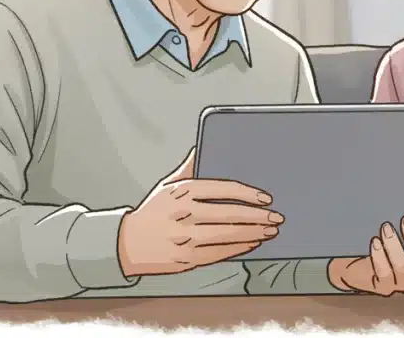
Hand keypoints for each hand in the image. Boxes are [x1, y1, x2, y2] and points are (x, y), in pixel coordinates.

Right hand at [117, 148, 282, 277]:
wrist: (127, 243)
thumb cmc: (152, 212)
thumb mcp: (168, 184)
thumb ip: (189, 166)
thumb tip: (203, 145)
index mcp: (183, 191)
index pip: (224, 189)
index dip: (248, 193)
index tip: (265, 197)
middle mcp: (185, 213)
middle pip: (231, 214)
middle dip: (258, 216)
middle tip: (276, 216)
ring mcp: (186, 237)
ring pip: (229, 235)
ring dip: (254, 233)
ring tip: (269, 230)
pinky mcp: (187, 258)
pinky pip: (220, 253)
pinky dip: (240, 248)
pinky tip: (252, 243)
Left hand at [327, 216, 403, 295]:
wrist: (353, 265)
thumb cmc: (378, 244)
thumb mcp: (394, 233)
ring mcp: (401, 283)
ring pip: (403, 268)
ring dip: (395, 246)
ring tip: (386, 228)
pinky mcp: (383, 288)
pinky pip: (384, 274)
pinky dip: (380, 256)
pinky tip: (375, 242)